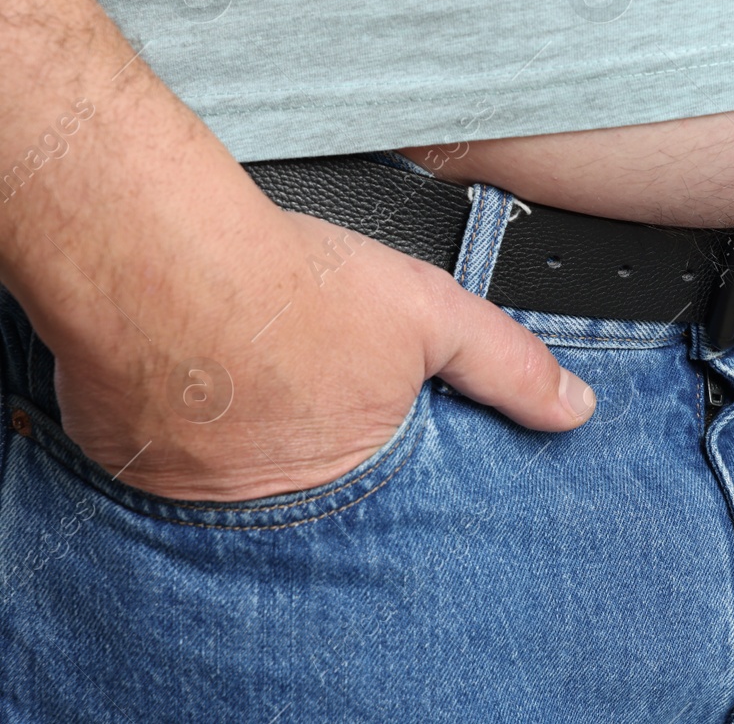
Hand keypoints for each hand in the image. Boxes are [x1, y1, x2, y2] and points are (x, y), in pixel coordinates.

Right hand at [49, 202, 592, 501]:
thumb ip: (509, 366)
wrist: (152, 252)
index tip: (372, 430)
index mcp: (346, 482)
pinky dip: (188, 430)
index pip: (386, 514)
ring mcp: (186, 492)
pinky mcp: (124, 461)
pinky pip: (167, 460)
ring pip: (235, 481)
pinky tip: (200, 377)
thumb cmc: (289, 284)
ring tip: (256, 380)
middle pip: (307, 500)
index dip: (385, 472)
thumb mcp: (431, 315)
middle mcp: (263, 508)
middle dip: (315, 460)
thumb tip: (575, 411)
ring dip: (249, 446)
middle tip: (304, 397)